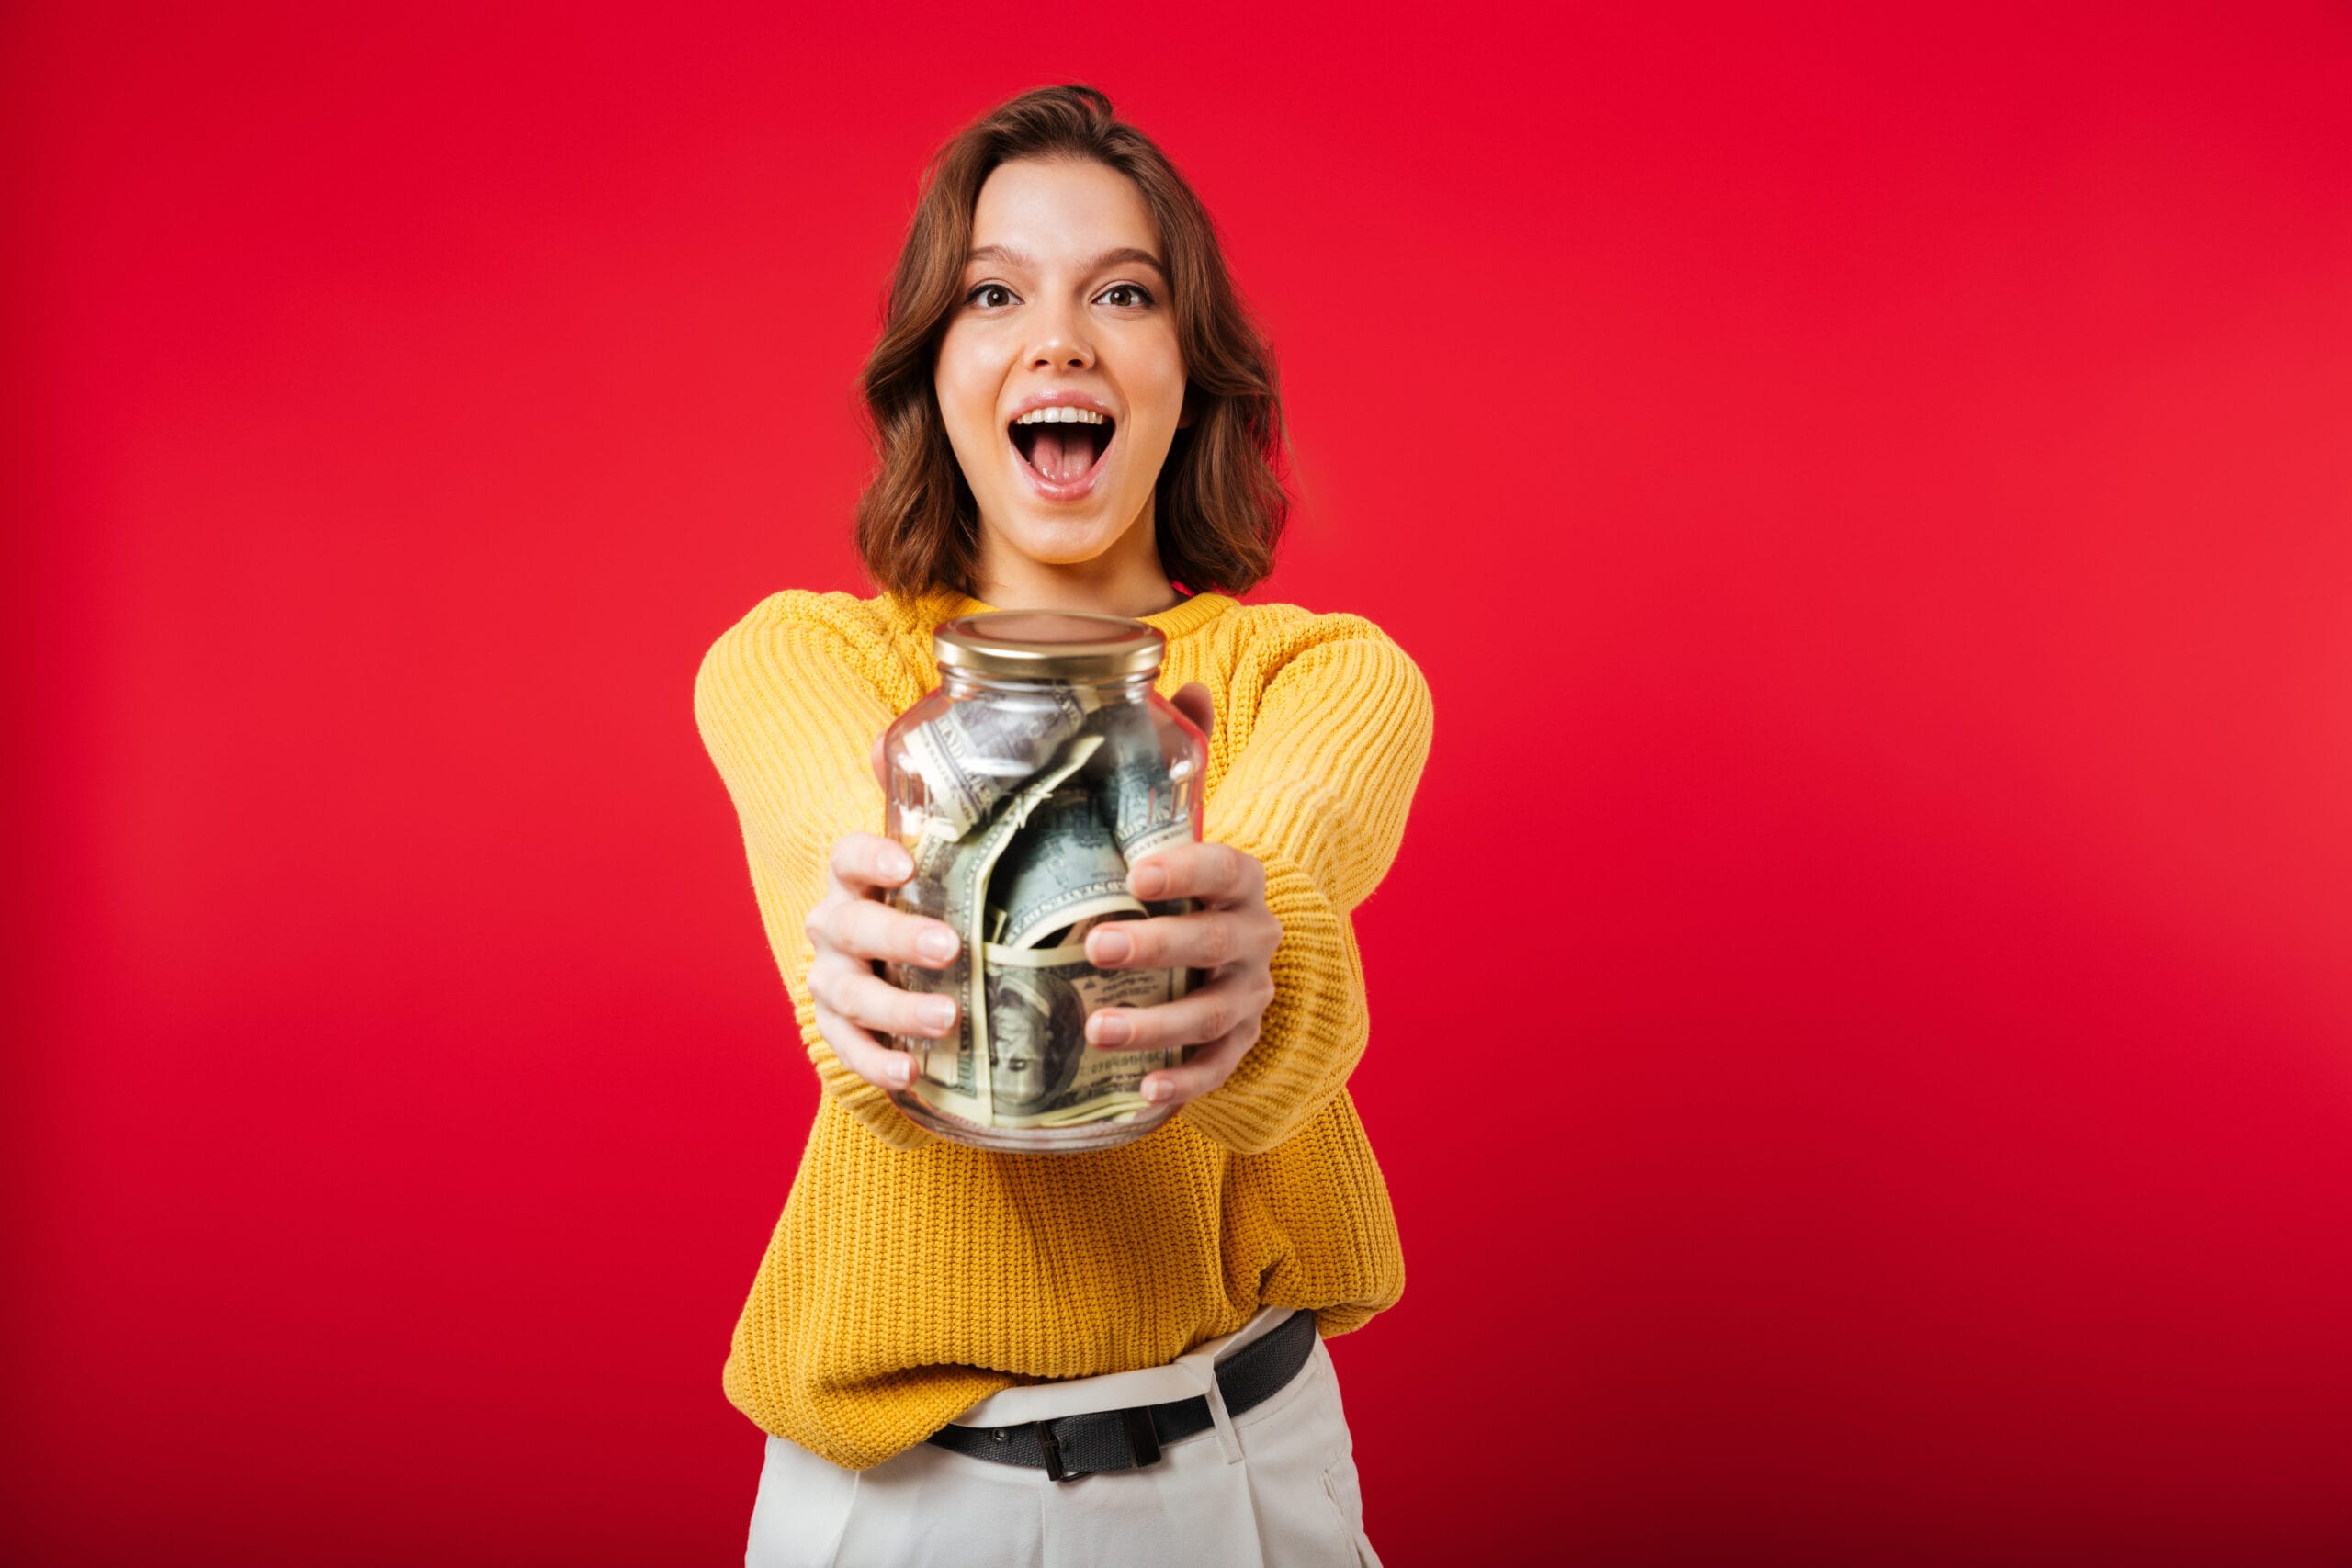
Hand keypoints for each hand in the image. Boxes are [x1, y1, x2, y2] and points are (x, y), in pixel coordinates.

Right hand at [803, 831, 960, 1094]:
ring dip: (897, 1008)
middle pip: (853, 927)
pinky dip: (876, 1063)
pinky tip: (910, 1073)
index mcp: (853, 880)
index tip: (907, 865)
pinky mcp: (835, 1026)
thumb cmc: (921, 903)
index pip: (848, 857)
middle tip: (949, 949)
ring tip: (946, 1018)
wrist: (880, 959)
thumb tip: (929, 745)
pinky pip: (847, 1048)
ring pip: (851, 993)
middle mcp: (833, 926)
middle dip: (899, 938)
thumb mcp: (934, 859)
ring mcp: (830, 979)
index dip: (872, 858)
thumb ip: (939, 814)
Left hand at [1081, 683, 1281, 1109]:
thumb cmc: (1184, 882)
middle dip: (1159, 946)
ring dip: (1156, 1026)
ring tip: (1096, 1030)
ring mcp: (1248, 997)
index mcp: (1241, 879)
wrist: (1232, 950)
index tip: (1136, 872)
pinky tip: (1139, 1092)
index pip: (1226, 868)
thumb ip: (1181, 754)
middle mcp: (1254, 938)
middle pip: (1216, 944)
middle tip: (1096, 945)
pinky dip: (1181, 1084)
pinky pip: (1215, 1071)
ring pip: (1212, 1015)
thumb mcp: (1183, 819)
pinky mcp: (1235, 1047)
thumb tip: (1178, 675)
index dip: (1188, 871)